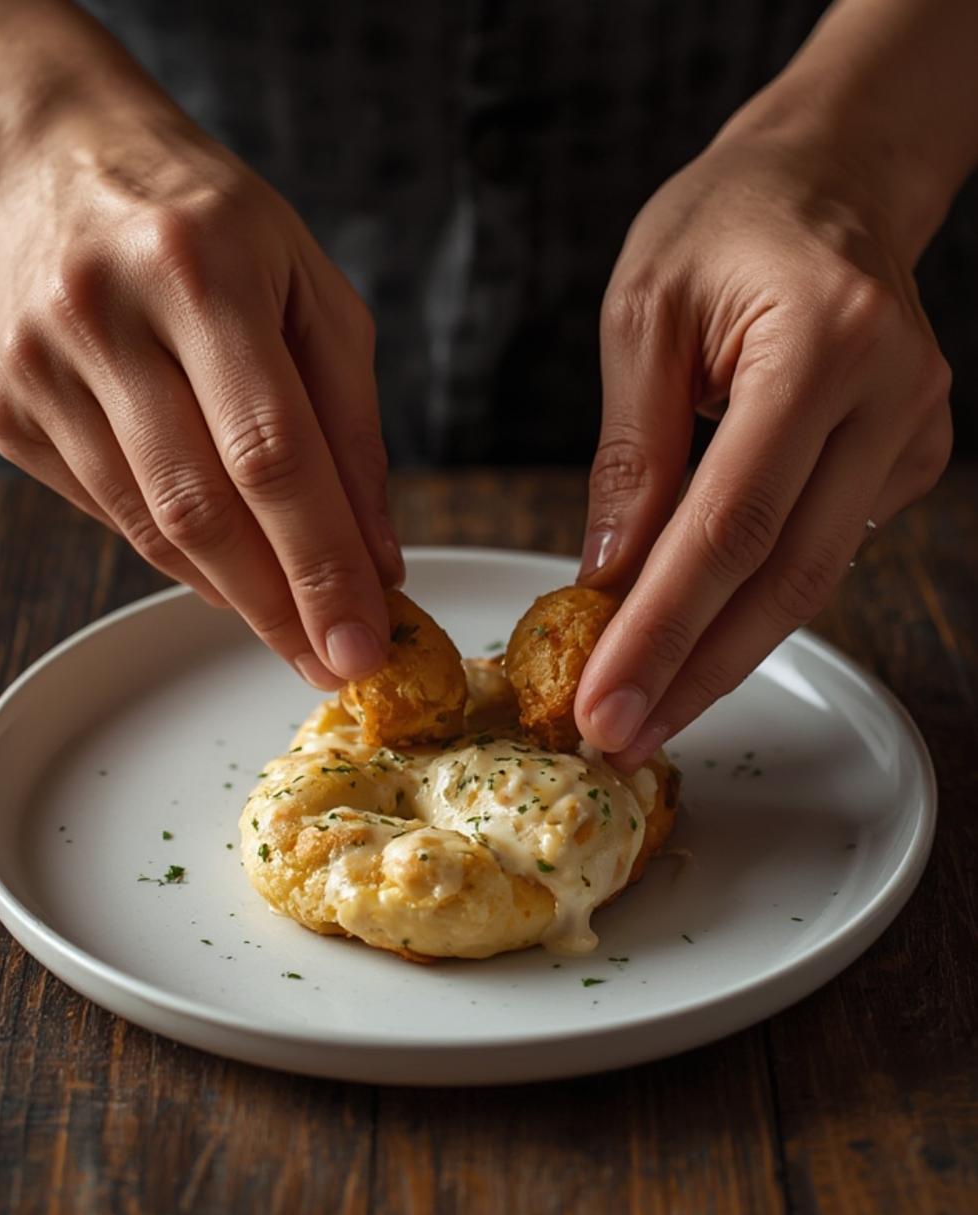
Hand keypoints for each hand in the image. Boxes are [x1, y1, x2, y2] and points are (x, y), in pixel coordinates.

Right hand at [0, 111, 400, 688]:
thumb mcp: (314, 295)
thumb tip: (377, 558)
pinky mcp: (5, 408)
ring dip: (233, 594)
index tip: (364, 642)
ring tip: (294, 628)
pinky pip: (110, 513)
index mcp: (200, 268)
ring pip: (150, 526)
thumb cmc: (214, 228)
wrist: (63, 162)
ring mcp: (40, 366)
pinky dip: (179, 554)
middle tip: (334, 662)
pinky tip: (225, 564)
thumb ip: (351, 428)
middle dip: (279, 606)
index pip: (272, 452)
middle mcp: (105, 314)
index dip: (321, 563)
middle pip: (202, 508)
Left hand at [574, 130, 951, 767]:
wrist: (834, 176)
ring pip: (811, 580)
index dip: (663, 629)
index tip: (602, 703)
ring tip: (644, 710)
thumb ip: (632, 455)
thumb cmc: (728, 223)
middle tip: (617, 737)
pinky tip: (694, 631)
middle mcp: (892, 394)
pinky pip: (822, 549)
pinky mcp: (911, 459)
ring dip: (721, 653)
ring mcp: (915, 431)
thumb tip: (607, 584)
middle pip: (785, 576)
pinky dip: (753, 598)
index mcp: (825, 342)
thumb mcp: (642, 314)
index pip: (731, 525)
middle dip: (693, 671)